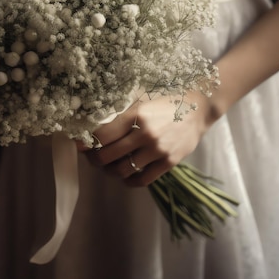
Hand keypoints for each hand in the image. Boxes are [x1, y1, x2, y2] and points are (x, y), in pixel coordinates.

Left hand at [83, 92, 216, 186]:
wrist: (199, 107)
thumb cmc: (167, 98)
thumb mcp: (143, 97)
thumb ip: (121, 109)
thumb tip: (93, 118)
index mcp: (136, 114)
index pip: (102, 135)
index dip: (86, 142)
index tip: (79, 143)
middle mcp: (145, 134)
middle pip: (107, 155)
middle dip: (94, 158)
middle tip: (90, 156)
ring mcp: (158, 150)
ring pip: (122, 170)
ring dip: (109, 171)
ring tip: (106, 166)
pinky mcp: (169, 162)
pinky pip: (142, 180)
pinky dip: (129, 181)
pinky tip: (125, 176)